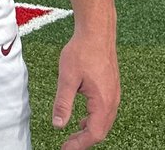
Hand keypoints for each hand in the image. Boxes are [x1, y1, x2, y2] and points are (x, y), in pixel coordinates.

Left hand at [52, 33, 119, 148]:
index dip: (79, 144)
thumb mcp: (67, 78)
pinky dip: (93, 121)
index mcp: (103, 102)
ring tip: (72, 137)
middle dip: (83, 141)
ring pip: (103, 123)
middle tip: (66, 146)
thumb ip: (62, 103)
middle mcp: (112, 102)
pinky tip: (80, 120)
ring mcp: (114, 96)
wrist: (97, 34)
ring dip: (88, 132)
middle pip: (100, 131)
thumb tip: (57, 124)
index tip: (64, 149)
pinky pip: (104, 113)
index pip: (93, 133)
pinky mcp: (111, 90)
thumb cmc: (81, 52)